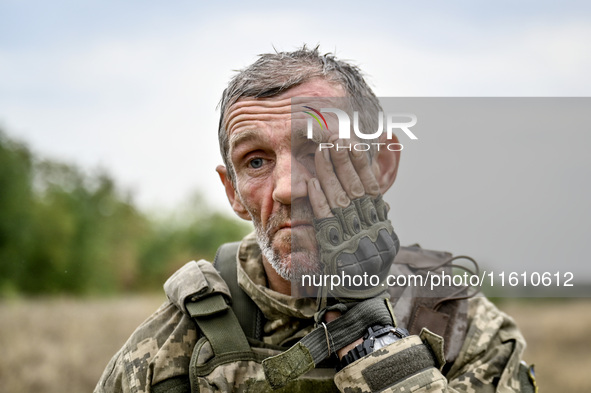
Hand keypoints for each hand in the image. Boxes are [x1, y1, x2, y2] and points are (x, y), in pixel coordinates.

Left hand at [307, 139, 399, 302]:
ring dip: (330, 175)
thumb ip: (377, 212)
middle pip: (356, 190)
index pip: (372, 188)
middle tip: (335, 138)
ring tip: (322, 151)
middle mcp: (371, 233)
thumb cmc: (365, 266)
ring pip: (340, 202)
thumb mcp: (378, 238)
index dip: (362, 164)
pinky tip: (310, 182)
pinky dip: (317, 201)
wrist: (357, 302)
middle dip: (345, 163)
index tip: (354, 142)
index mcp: (382, 227)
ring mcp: (353, 244)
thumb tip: (381, 192)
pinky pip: (324, 223)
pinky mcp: (333, 254)